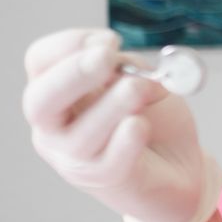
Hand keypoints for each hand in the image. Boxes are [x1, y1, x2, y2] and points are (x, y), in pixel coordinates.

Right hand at [22, 27, 213, 221]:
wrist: (181, 168)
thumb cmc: (153, 119)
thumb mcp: (141, 80)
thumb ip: (126, 69)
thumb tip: (117, 66)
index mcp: (58, 92)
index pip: (39, 61)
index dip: (70, 43)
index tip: (110, 41)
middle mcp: (56, 127)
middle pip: (40, 101)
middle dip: (73, 73)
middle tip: (106, 57)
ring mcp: (75, 158)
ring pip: (78, 136)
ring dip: (113, 104)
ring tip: (141, 90)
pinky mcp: (105, 180)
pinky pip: (109, 161)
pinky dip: (126, 139)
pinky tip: (141, 127)